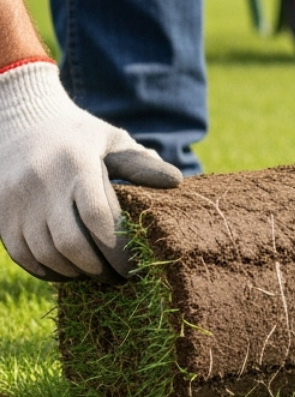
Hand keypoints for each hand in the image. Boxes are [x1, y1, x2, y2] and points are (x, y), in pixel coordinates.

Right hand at [0, 61, 182, 280]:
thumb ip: (140, 163)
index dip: (120, 249)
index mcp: (76, 163)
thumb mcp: (111, 139)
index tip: (138, 265)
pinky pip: (23, 255)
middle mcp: (42, 182)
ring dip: (76, 272)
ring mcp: (15, 199)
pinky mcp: (0, 212)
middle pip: (72, 243)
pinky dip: (48, 270)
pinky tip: (69, 269)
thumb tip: (175, 182)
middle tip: (121, 277)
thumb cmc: (78, 135)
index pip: (99, 217)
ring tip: (98, 273)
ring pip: (47, 254)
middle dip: (101, 268)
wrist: (17, 120)